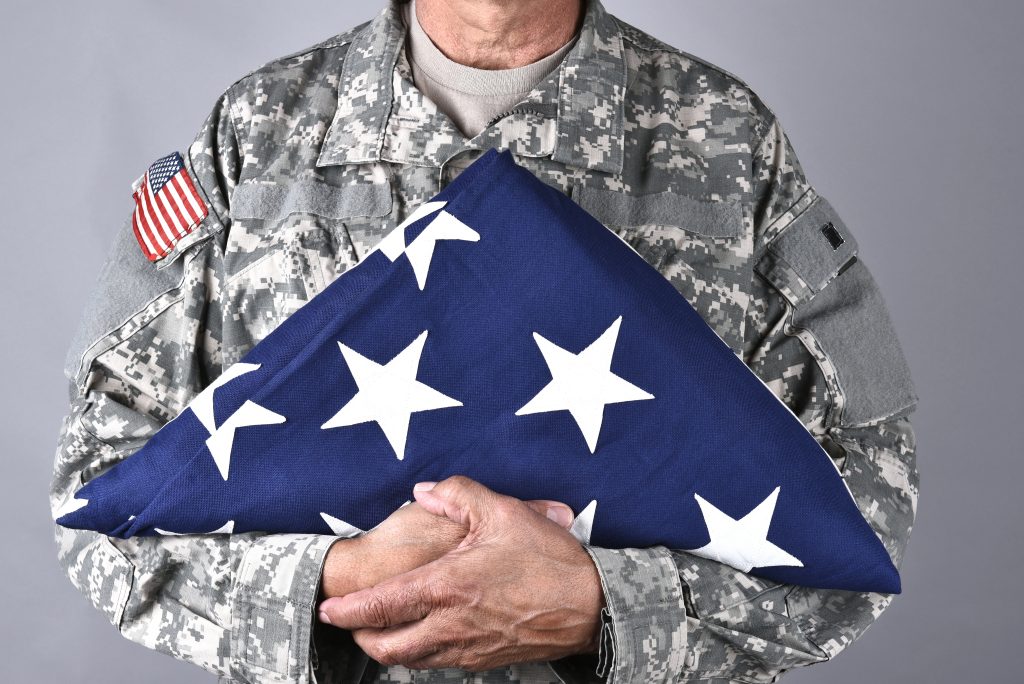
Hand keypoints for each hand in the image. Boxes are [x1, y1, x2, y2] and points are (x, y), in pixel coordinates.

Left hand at [317, 476, 605, 670]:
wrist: (590, 607)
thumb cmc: (547, 560)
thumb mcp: (502, 512)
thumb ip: (456, 495)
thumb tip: (423, 491)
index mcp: (445, 587)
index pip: (379, 607)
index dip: (346, 612)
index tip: (326, 610)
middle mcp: (449, 625)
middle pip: (385, 647)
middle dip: (360, 638)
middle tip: (351, 624)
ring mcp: (466, 648)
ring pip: (410, 661)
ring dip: (388, 649)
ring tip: (381, 632)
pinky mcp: (484, 660)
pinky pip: (438, 664)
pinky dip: (419, 655)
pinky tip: (425, 638)